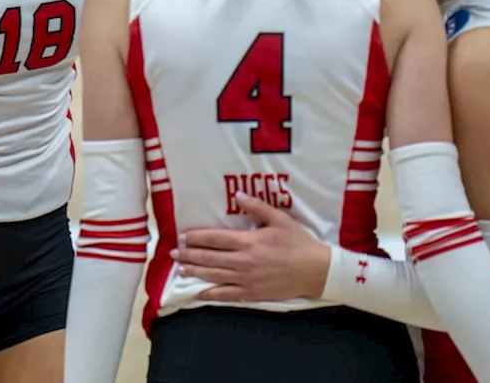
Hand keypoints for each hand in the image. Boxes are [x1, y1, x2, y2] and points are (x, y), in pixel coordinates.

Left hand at [172, 192, 330, 302]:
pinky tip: (198, 293)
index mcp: (248, 241)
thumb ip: (257, 207)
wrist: (316, 271)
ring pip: (214, 275)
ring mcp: (246, 279)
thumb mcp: (280, 219)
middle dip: (190, 254)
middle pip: (209, 257)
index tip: (183, 236)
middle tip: (174, 252)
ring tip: (180, 269)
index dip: (196, 238)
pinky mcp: (252, 293)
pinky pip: (226, 294)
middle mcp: (243, 261)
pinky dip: (211, 293)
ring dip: (195, 272)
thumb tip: (237, 195)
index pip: (215, 239)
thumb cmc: (298, 242)